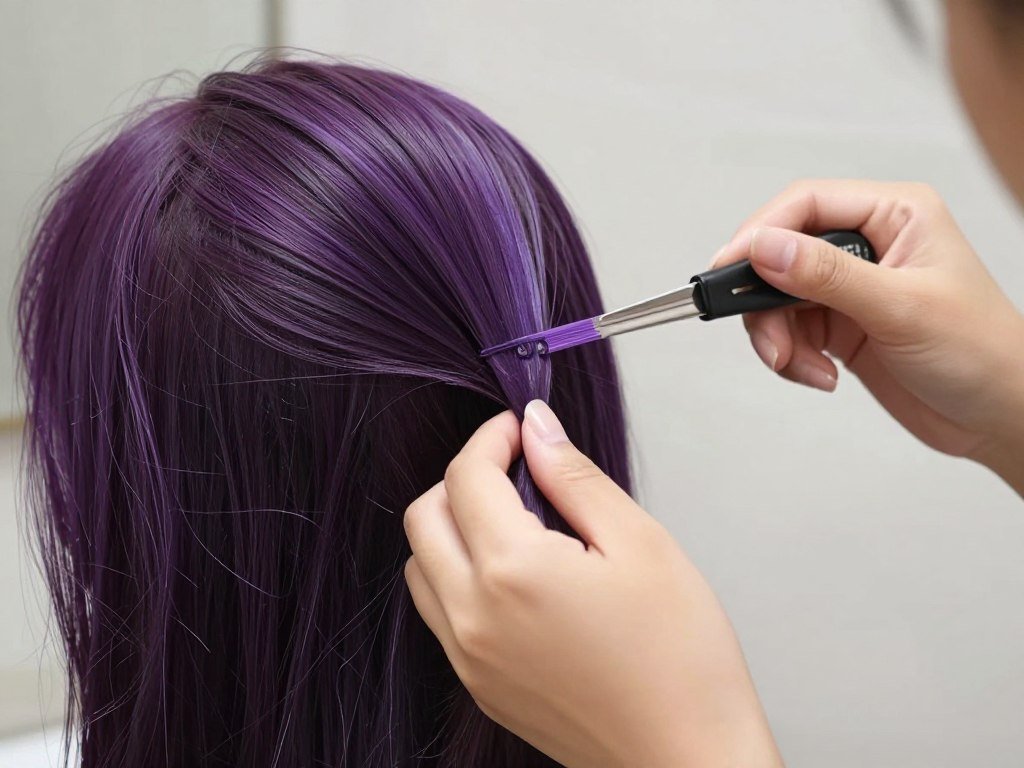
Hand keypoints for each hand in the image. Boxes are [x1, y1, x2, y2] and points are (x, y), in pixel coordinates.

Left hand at [404, 402, 782, 767]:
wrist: (688, 759)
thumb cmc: (681, 658)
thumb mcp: (640, 543)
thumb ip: (574, 479)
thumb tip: (537, 429)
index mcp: (512, 572)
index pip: (466, 477)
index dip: (491, 438)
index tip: (519, 429)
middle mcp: (473, 617)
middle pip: (424, 517)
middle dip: (462, 478)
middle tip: (516, 469)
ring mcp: (469, 659)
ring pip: (421, 567)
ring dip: (452, 528)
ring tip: (517, 523)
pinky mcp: (479, 687)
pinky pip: (439, 614)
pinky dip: (458, 577)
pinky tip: (517, 576)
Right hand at [713, 179, 1023, 493]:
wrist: (998, 416)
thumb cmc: (981, 352)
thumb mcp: (900, 308)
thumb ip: (827, 275)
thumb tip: (765, 248)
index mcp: (895, 215)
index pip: (806, 204)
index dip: (761, 233)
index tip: (728, 268)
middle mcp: (869, 243)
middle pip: (781, 253)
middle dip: (765, 301)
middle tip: (767, 338)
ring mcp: (850, 286)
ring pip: (777, 297)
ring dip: (776, 336)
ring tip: (801, 367)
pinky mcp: (839, 325)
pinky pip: (788, 331)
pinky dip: (791, 357)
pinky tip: (821, 375)